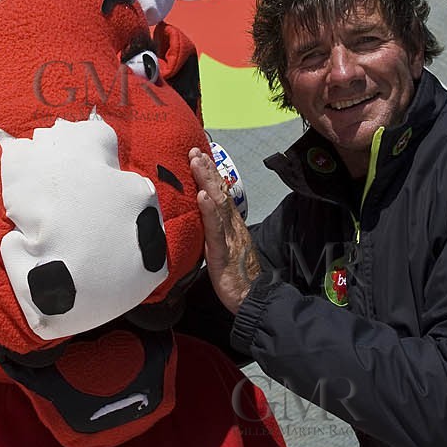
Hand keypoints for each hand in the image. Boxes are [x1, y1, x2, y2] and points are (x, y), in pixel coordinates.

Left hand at [189, 147, 261, 313]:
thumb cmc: (236, 275)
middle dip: (207, 169)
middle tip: (195, 149)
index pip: (221, 194)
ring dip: (206, 180)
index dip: (211, 173)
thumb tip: (202, 218)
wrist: (252, 297)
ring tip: (196, 162)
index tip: (200, 154)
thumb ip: (215, 231)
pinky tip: (202, 196)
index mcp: (231, 224)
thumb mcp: (223, 247)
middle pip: (220, 191)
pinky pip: (215, 228)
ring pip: (217, 203)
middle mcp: (231, 225)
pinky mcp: (222, 251)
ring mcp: (228, 236)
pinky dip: (208, 210)